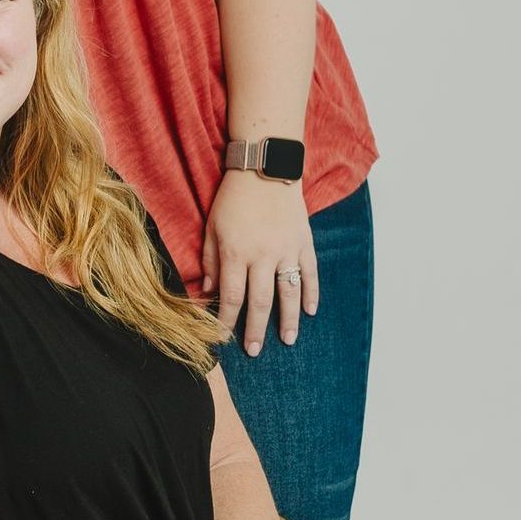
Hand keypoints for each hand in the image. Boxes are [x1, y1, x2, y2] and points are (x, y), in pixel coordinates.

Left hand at [200, 171, 317, 355]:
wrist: (265, 169)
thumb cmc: (233, 198)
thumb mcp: (212, 228)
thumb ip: (211, 261)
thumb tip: (209, 292)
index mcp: (236, 253)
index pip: (231, 296)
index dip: (227, 320)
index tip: (224, 338)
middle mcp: (263, 256)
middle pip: (259, 301)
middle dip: (255, 329)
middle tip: (254, 350)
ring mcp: (287, 250)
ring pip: (288, 293)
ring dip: (288, 320)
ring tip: (287, 340)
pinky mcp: (304, 242)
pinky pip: (310, 274)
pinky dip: (311, 294)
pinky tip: (309, 312)